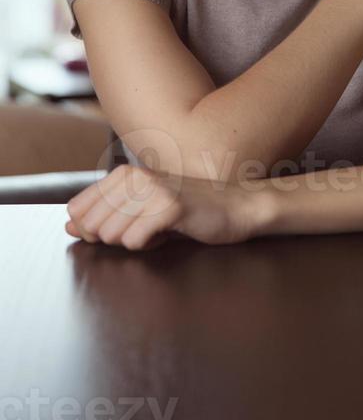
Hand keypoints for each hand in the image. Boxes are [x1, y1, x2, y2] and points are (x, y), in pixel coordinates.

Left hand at [65, 164, 263, 251]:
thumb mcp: (145, 207)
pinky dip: (147, 246)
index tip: (120, 230)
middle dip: (112, 238)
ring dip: (132, 242)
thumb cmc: (191, 209)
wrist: (237, 206)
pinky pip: (135, 240)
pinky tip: (165, 236)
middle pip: (93, 224)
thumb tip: (68, 225)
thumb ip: (106, 214)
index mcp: (126, 173)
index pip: (78, 208)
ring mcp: (154, 190)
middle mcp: (137, 176)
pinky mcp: (171, 207)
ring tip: (156, 232)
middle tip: (142, 231)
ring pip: (111, 233)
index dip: (91, 229)